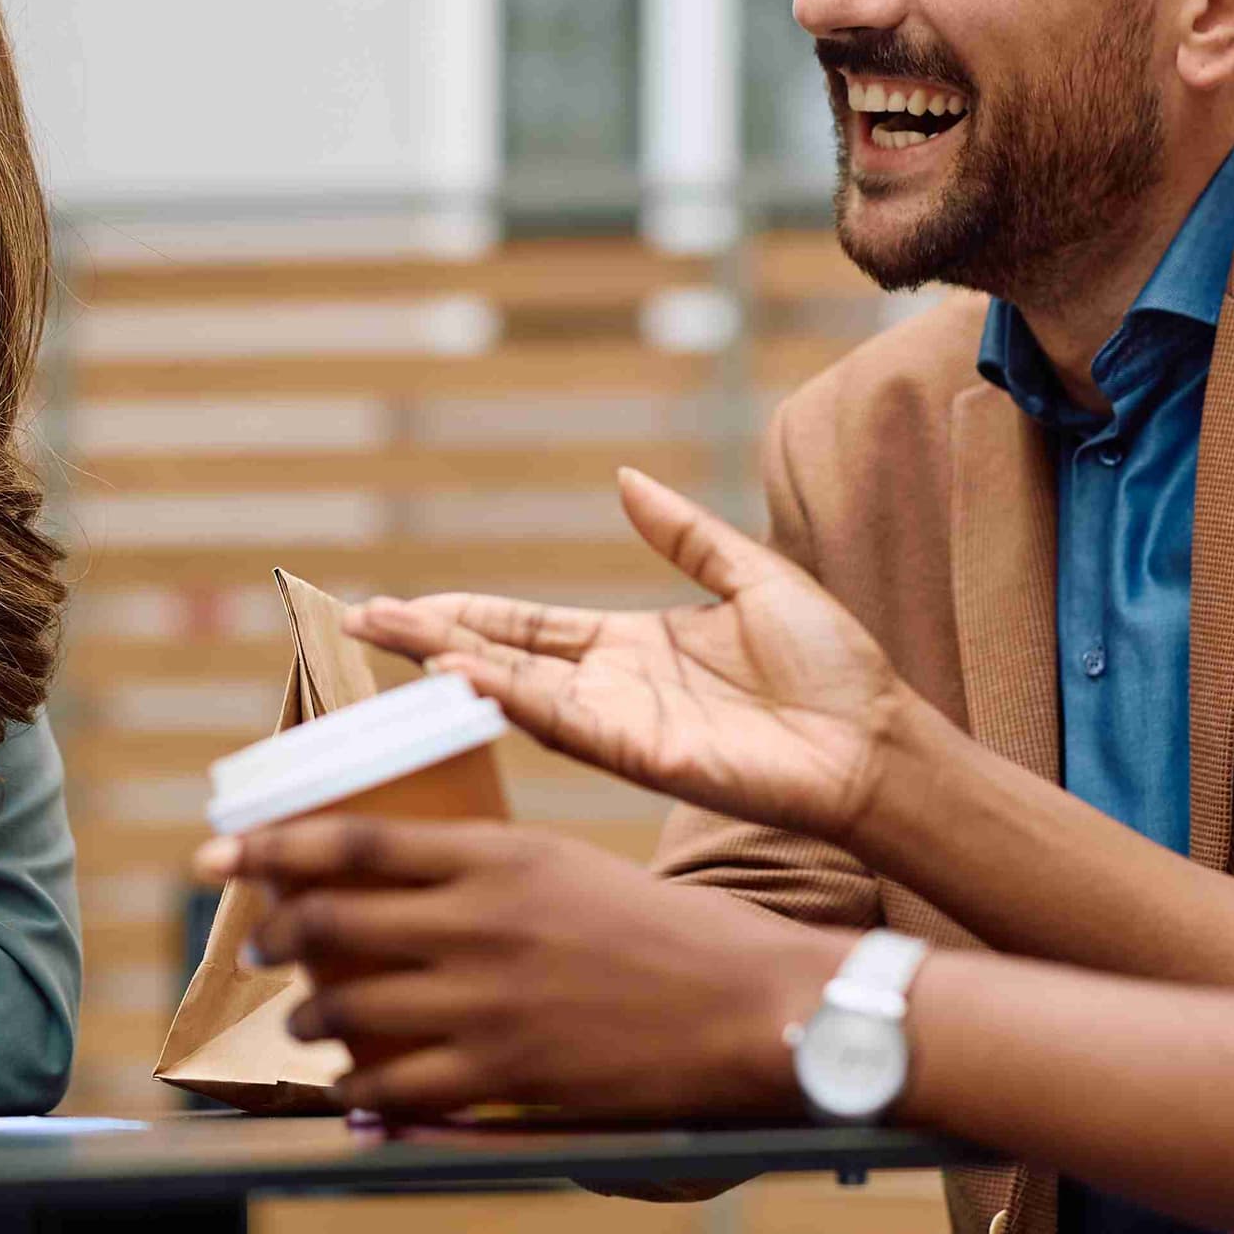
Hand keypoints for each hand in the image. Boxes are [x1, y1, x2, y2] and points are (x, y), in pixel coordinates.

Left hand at [192, 815, 831, 1123]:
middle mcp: (479, 921)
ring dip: (309, 1019)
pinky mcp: (506, 1075)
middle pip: (330, 921)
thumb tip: (395, 882)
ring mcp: (487, 1002)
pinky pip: (394, 1091)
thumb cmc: (661, 932)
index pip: (352, 840)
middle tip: (261, 946)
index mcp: (496, 854)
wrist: (748, 1005)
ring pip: (348, 1009)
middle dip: (274, 936)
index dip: (270, 846)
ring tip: (308, 1022)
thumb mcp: (563, 865)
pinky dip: (358, 1096)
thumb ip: (479, 871)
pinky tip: (353, 1096)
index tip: (217, 852)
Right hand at [343, 466, 912, 846]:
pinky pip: (562, 721)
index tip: (401, 604)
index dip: (463, 614)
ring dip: (452, 665)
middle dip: (429, 640)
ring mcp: (621, 724)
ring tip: (390, 638)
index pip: (526, 626)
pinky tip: (462, 671)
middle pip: (500, 656)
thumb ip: (683, 534)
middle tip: (357, 624)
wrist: (876, 738)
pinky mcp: (642, 754)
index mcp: (632, 646)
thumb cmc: (832, 666)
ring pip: (515, 689)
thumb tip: (624, 479)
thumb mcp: (750, 576)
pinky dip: (508, 696)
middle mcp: (612, 687)